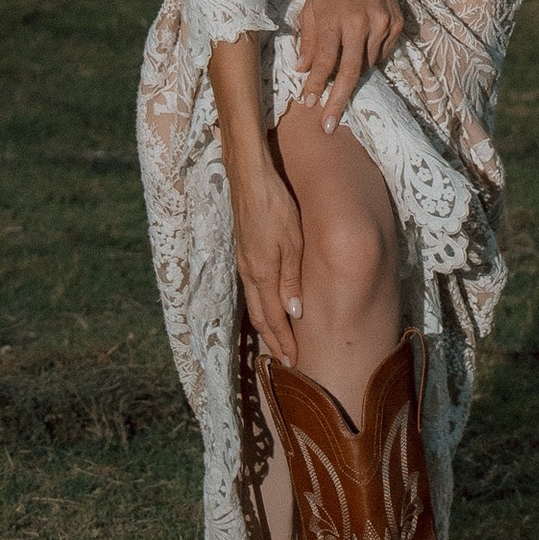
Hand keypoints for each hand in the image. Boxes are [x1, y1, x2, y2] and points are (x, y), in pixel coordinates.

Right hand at [226, 130, 305, 362]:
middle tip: (286, 361)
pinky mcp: (244, 252)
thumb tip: (294, 314)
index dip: (283, 341)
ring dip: (266, 326)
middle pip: (260, 317)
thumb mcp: (291, 241)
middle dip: (273, 341)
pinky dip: (261, 307)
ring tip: (277, 341)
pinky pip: (252, 290)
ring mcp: (244, 263)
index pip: (274, 319)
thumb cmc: (275, 206)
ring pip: (255, 304)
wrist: (249, 178)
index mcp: (262, 274)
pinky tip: (269, 306)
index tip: (293, 362)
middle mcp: (249, 274)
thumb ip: (291, 278)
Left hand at [294, 0, 409, 133]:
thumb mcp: (311, 7)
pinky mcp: (397, 25)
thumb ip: (309, 40)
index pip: (325, 60)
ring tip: (343, 72)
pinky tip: (361, 48)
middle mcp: (361, 23)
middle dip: (338, 101)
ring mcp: (382, 24)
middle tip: (328, 125)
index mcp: (335, 18)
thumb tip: (304, 70)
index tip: (308, 104)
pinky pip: (381, 54)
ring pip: (367, 65)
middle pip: (350, 71)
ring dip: (353, 75)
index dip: (315, 85)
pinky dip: (369, 59)